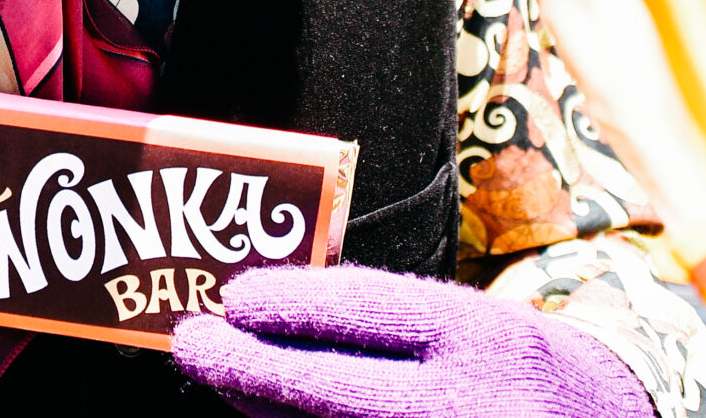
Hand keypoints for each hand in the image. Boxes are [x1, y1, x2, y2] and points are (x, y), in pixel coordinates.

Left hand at [171, 265, 652, 417]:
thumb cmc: (513, 370)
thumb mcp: (473, 325)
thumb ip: (392, 324)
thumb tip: (270, 316)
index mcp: (483, 337)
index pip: (373, 312)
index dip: (293, 305)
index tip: (232, 299)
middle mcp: (471, 403)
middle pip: (338, 391)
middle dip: (252, 369)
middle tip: (192, 343)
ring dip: (269, 416)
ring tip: (226, 383)